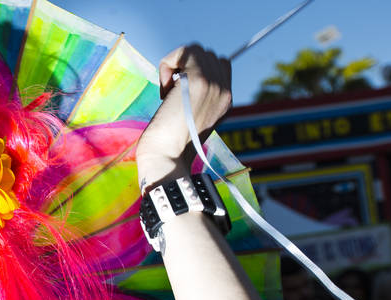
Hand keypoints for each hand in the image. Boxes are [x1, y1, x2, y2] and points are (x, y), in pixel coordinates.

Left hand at [137, 44, 231, 186]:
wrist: (166, 159)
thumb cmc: (168, 145)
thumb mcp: (189, 118)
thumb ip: (195, 98)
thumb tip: (180, 79)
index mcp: (225, 101)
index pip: (220, 64)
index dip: (196, 70)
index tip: (179, 91)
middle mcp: (225, 91)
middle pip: (207, 54)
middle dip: (184, 67)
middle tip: (171, 94)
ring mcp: (214, 85)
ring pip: (195, 50)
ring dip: (175, 66)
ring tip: (168, 92)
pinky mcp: (199, 81)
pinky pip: (184, 51)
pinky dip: (168, 64)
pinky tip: (164, 91)